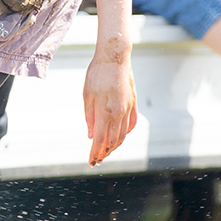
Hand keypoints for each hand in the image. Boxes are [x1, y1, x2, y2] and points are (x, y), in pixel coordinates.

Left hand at [82, 38, 137, 164]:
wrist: (114, 57)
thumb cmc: (96, 74)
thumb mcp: (87, 95)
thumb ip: (89, 117)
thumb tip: (91, 136)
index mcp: (105, 112)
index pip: (99, 140)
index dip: (95, 153)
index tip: (91, 162)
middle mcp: (118, 113)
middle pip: (113, 141)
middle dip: (104, 153)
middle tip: (97, 159)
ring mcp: (128, 108)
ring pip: (123, 134)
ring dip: (114, 145)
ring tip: (106, 150)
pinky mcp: (133, 103)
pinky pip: (131, 124)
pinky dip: (126, 133)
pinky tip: (120, 136)